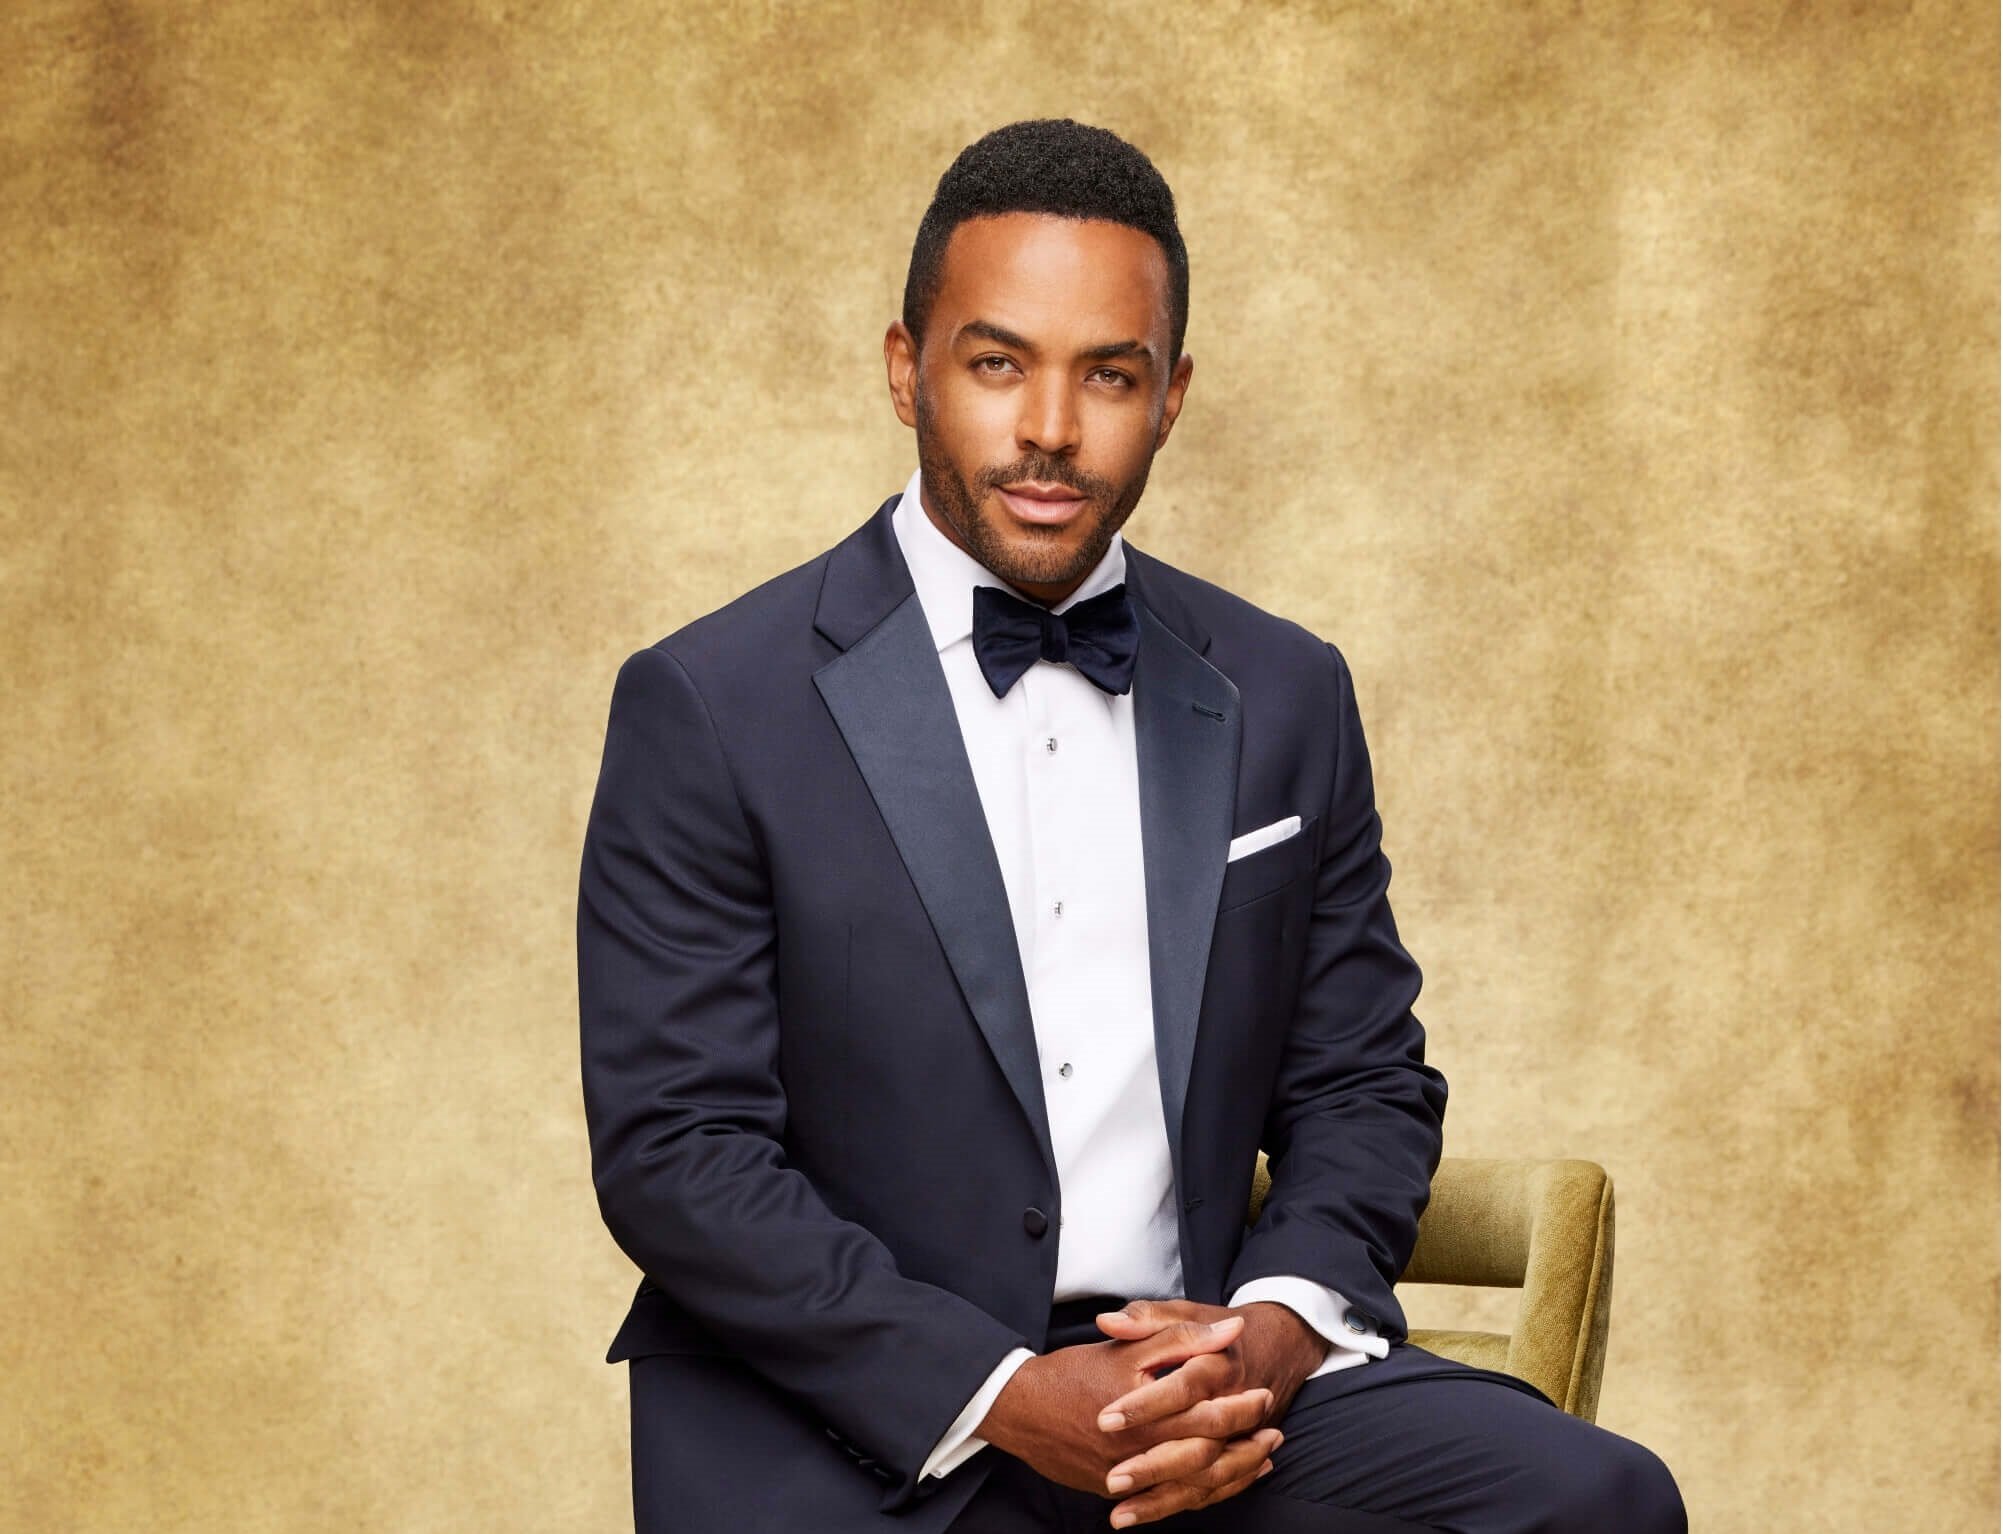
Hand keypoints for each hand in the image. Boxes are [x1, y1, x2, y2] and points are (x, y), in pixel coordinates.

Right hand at [977, 1312, 1278, 1522]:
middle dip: (1246, 1448)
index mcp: (1148, 1415)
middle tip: (1273, 1434)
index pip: (1209, 1418)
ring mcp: (1128, 1478)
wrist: (1018, 1409)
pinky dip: (1199, 1492)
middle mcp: (1142, 1453)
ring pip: (1192, 1487)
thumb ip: (1181, 1339)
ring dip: (1231, 1475)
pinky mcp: (1116, 1491)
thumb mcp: (1128, 1347)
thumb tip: (1231, 1330)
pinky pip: (1168, 1501)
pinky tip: (1217, 1483)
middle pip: (1208, 1459)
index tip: (1264, 1397)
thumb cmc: (1073, 1373)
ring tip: (1260, 1463)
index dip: (1242, 1409)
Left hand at [1087, 1298, 1327, 1525]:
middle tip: (1111, 1478)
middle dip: (1153, 1465)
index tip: (1104, 1420)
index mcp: (1218, 1365)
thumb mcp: (1183, 1312)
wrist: (1276, 1346)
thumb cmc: (1215, 1329)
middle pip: (1197, 1444)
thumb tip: (1107, 1322)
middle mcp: (1233, 1405)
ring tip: (1119, 1514)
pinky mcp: (1238, 1456)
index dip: (1144, 1405)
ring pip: (1205, 1477)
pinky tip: (1141, 1515)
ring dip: (1162, 1498)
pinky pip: (1212, 1490)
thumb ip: (1146, 1317)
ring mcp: (1241, 1437)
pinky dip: (1181, 1505)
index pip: (1182, 1389)